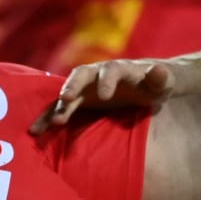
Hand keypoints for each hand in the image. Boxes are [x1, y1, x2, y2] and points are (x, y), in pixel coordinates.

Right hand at [31, 59, 175, 133]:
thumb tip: (159, 71)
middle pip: (81, 75)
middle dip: (72, 86)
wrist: (144, 83)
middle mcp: (97, 74)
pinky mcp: (78, 100)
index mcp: (120, 68)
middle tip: (64, 99)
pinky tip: (35, 131)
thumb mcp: (164, 82)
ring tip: (44, 125)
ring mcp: (85, 87)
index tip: (104, 95)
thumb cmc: (156, 84)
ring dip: (55, 107)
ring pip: (66, 93)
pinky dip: (47, 118)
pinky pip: (59, 107)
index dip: (107, 81)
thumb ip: (161, 77)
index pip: (112, 70)